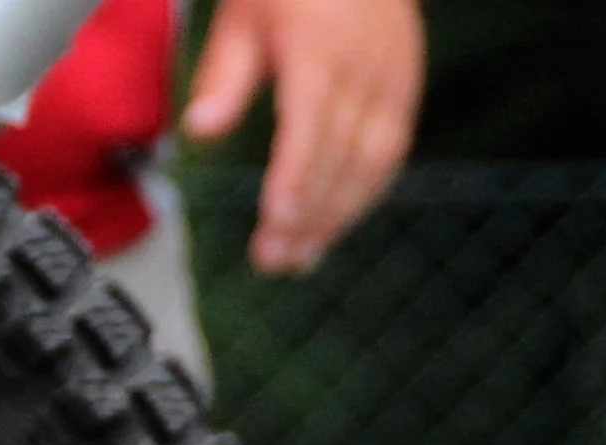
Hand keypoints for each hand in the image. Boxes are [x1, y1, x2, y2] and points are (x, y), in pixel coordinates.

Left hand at [181, 0, 424, 273]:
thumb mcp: (244, 17)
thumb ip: (224, 76)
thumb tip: (200, 130)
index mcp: (321, 44)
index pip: (310, 118)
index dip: (297, 171)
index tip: (276, 216)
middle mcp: (366, 65)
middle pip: (340, 151)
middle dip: (308, 212)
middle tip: (272, 258)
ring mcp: (393, 79)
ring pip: (372, 162)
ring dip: (335, 218)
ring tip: (297, 259)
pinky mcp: (406, 91)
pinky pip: (390, 155)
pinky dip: (362, 198)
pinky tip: (329, 230)